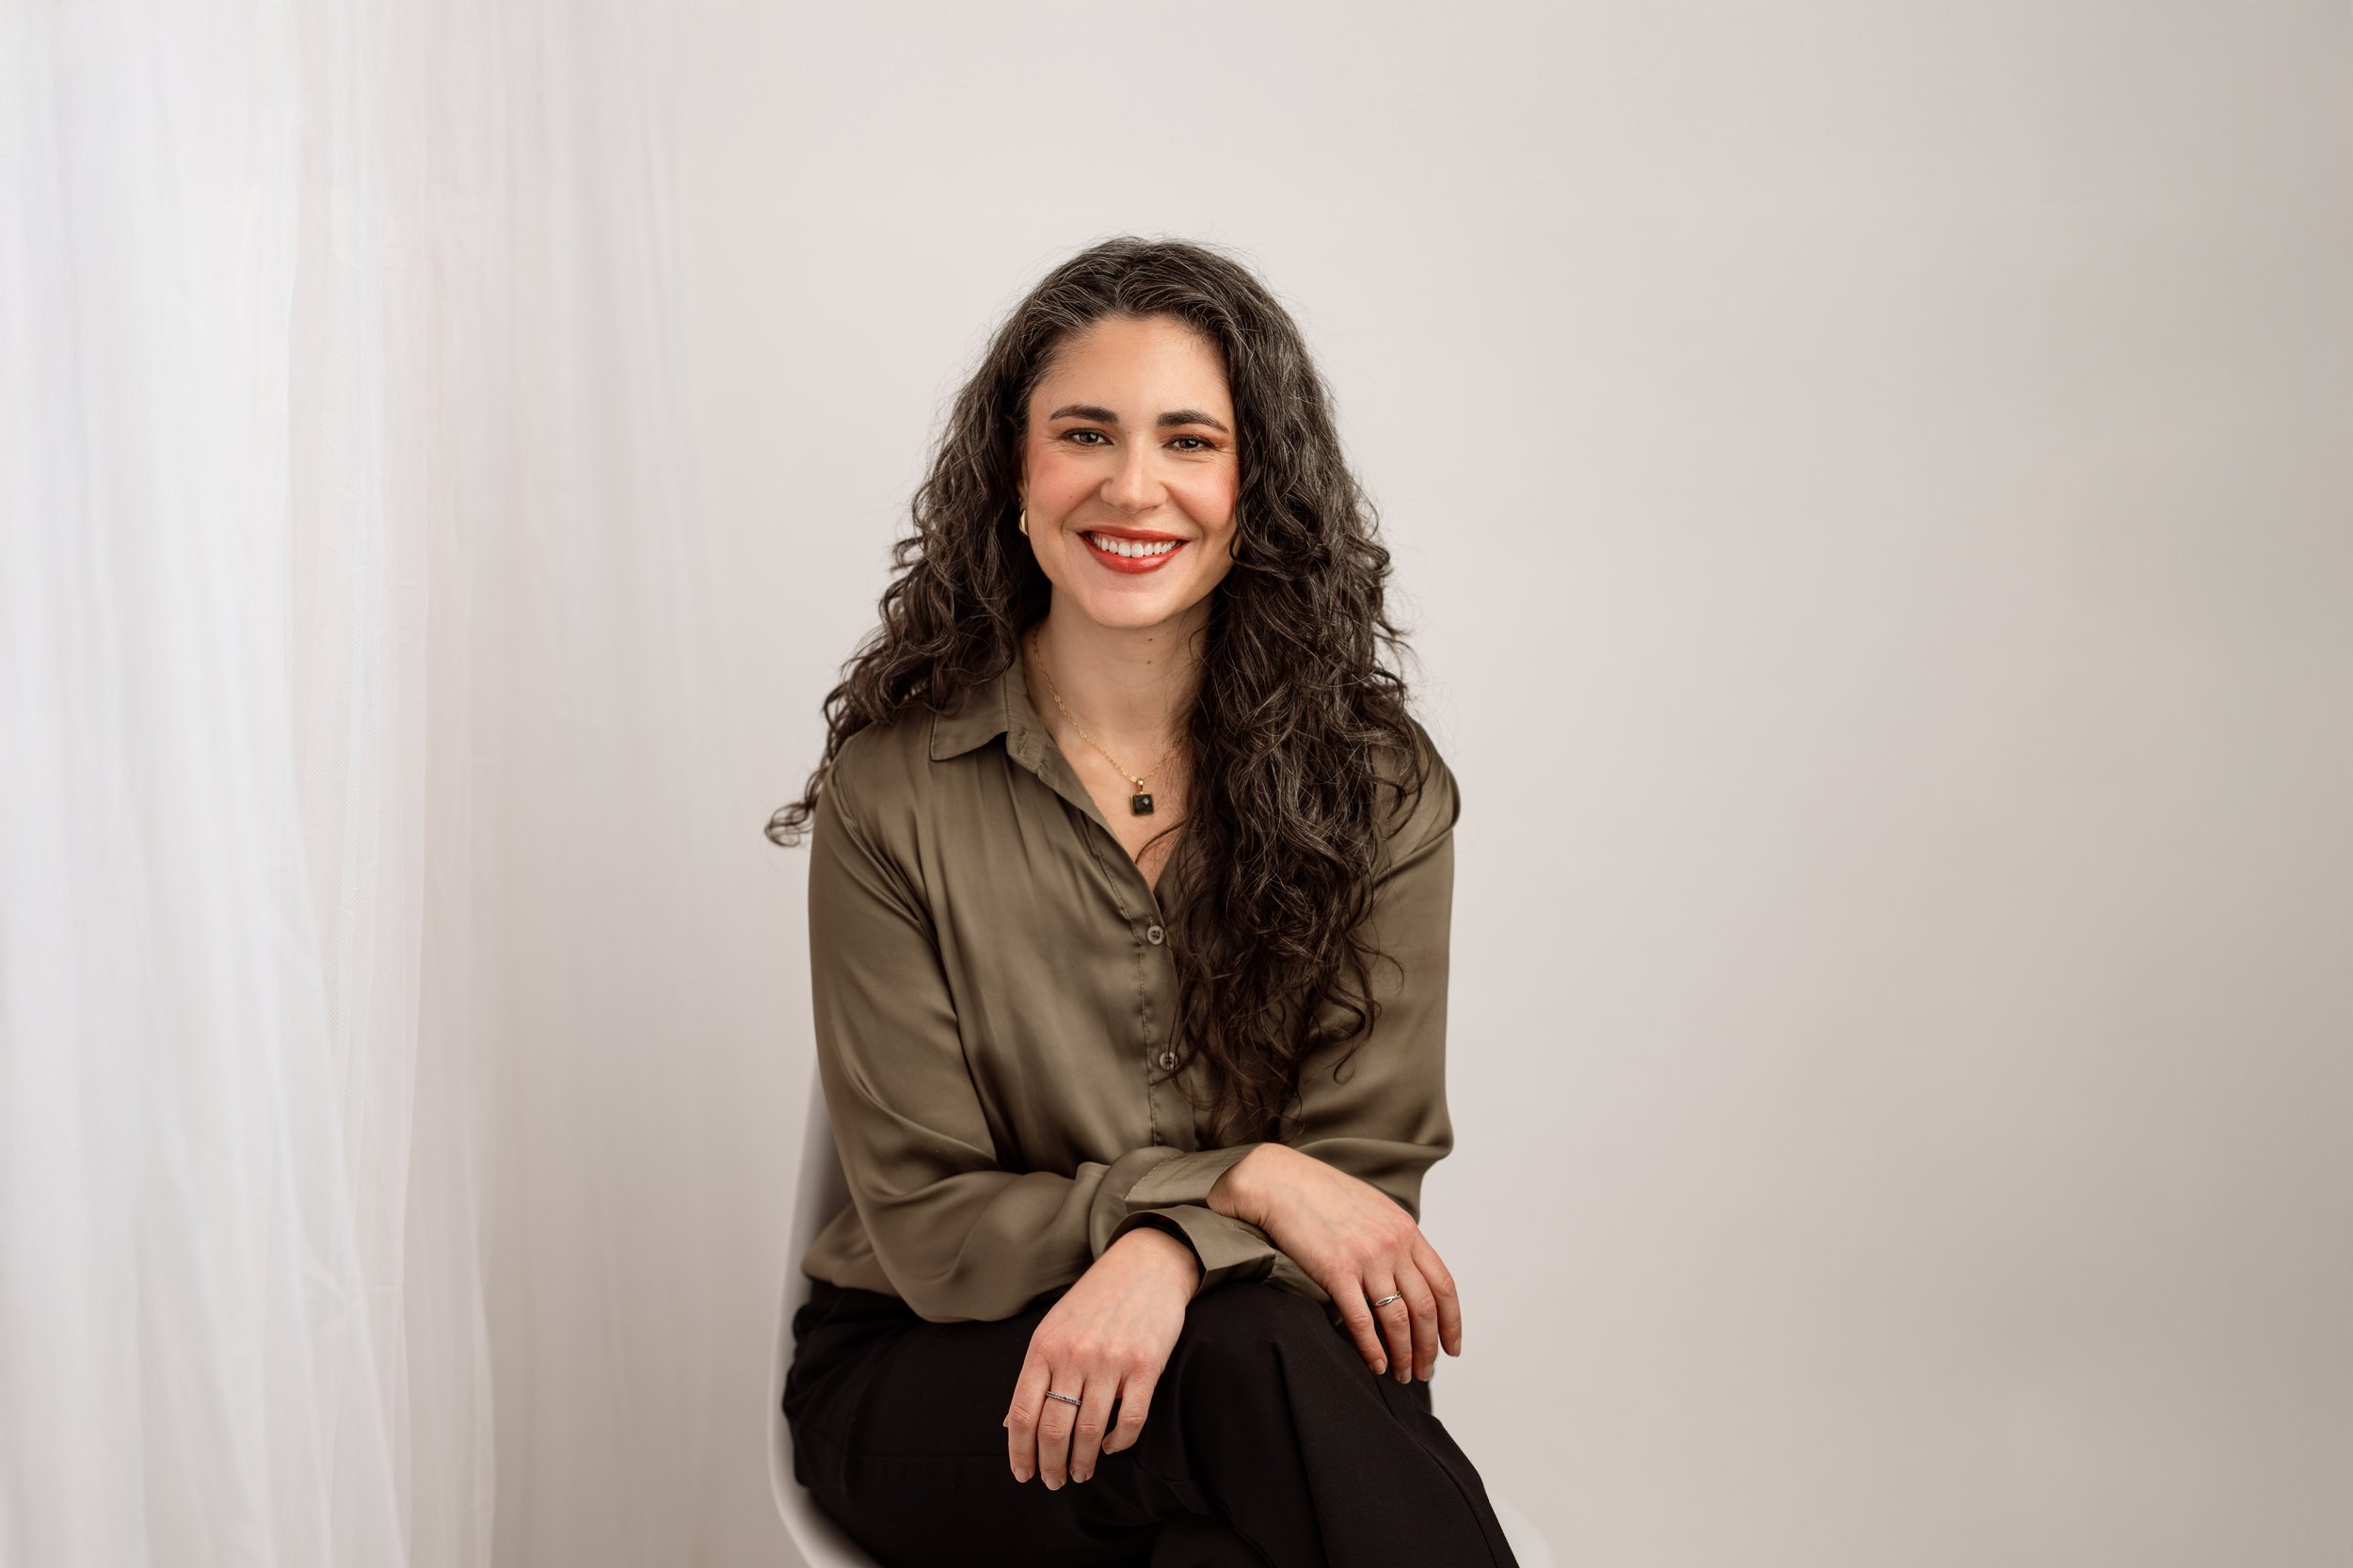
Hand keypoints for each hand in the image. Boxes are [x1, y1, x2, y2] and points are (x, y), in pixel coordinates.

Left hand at [1003, 1225, 1197, 1488]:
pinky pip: (1130, 1420)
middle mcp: (1074, 1354)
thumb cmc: (1094, 1301)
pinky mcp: (1146, 1365)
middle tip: (1054, 1481)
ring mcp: (1111, 1360)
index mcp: (1044, 1346)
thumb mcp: (1053, 1329)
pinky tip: (1111, 1447)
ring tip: (1081, 1473)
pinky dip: (1118, 1443)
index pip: (1022, 1413)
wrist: (1145, 1265)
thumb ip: (1034, 1375)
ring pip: (1090, 1431)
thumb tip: (1010, 1426)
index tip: (1023, 1475)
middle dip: (1051, 1465)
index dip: (1019, 1453)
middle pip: (1053, 1428)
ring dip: (1083, 1461)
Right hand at [1210, 1144, 1461, 1384]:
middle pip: (1425, 1308)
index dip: (1452, 1322)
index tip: (1452, 1347)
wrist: (1278, 1181)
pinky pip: (1362, 1320)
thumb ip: (1394, 1238)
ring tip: (1403, 1375)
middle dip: (1429, 1347)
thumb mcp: (1372, 1208)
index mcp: (1405, 1230)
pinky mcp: (1335, 1271)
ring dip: (1404, 1354)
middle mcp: (1392, 1245)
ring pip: (1398, 1320)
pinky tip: (1376, 1365)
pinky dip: (1372, 1348)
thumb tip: (1406, 1272)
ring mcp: (1366, 1259)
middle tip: (1427, 1371)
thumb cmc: (1320, 1193)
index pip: (1443, 1285)